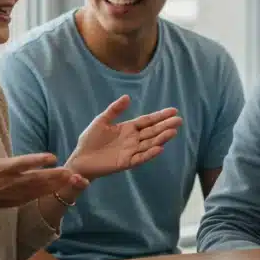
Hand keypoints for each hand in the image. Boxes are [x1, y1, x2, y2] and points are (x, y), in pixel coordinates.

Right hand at [0, 119, 85, 231]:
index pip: (21, 164)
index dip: (37, 161)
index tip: (52, 157)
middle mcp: (8, 182)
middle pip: (34, 179)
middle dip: (53, 176)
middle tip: (69, 171)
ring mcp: (13, 194)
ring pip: (38, 190)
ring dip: (55, 184)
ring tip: (70, 178)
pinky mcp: (17, 201)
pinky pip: (35, 197)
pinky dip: (48, 192)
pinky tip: (60, 187)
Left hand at [65, 95, 182, 180]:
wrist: (80, 158)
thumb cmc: (90, 139)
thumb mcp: (101, 120)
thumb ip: (115, 110)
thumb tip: (128, 97)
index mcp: (128, 128)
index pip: (148, 121)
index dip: (160, 116)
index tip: (173, 110)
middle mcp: (133, 139)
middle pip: (152, 131)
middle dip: (165, 126)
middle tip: (179, 120)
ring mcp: (131, 151)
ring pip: (149, 144)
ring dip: (161, 138)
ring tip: (173, 132)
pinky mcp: (126, 162)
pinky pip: (140, 158)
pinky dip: (150, 153)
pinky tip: (159, 148)